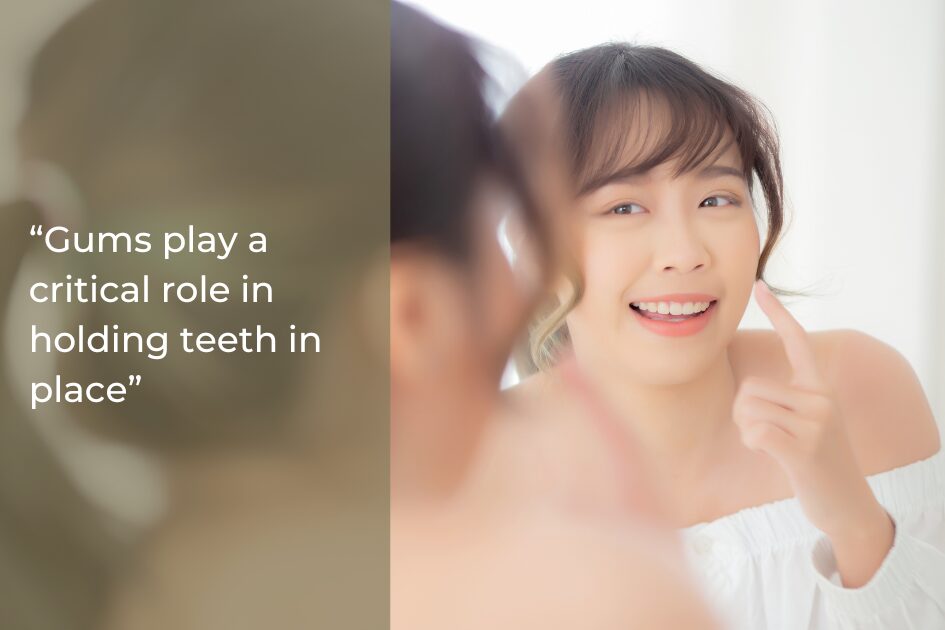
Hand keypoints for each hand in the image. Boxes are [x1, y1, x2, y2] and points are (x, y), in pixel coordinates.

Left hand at [733, 282, 891, 549]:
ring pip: (748, 409)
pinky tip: (767, 453)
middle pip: (749, 388)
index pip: (797, 341)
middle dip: (742, 412)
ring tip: (769, 444)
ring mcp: (816, 424)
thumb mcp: (808, 425)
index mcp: (820, 388)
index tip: (758, 286)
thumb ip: (786, 404)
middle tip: (761, 432)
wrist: (848, 507)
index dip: (777, 312)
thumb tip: (747, 394)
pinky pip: (755, 431)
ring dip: (746, 430)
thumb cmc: (818, 464)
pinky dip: (751, 443)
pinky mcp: (805, 449)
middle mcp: (822, 399)